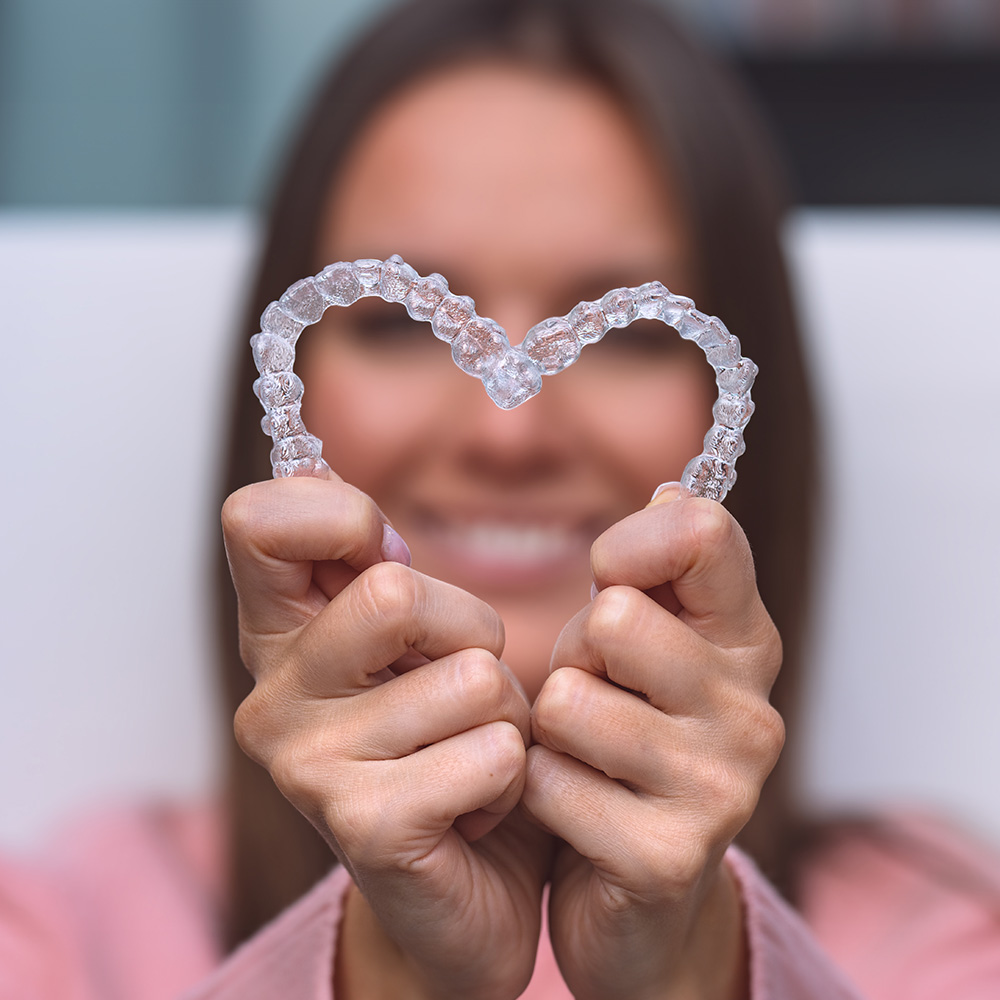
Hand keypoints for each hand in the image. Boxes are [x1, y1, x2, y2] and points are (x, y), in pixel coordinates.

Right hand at [222, 474, 550, 999]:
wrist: (469, 894)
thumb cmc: (450, 745)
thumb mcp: (416, 643)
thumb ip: (376, 568)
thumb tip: (333, 492)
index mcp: (280, 635)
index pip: (257, 520)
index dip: (340, 516)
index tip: (384, 556)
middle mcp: (273, 696)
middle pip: (396, 590)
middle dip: (471, 632)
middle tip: (463, 688)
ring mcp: (308, 766)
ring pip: (471, 675)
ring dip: (507, 714)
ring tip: (473, 753)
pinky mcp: (365, 826)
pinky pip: (493, 751)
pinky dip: (516, 774)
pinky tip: (480, 808)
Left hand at [522, 488, 783, 999]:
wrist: (630, 888)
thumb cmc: (622, 737)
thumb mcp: (637, 644)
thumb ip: (656, 570)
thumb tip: (673, 489)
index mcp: (745, 642)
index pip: (702, 533)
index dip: (629, 545)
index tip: (609, 581)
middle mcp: (751, 710)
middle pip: (613, 617)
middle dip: (575, 658)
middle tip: (592, 699)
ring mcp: (720, 789)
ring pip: (566, 702)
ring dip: (548, 730)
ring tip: (581, 756)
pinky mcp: (667, 857)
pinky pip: (545, 782)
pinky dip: (534, 791)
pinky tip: (572, 812)